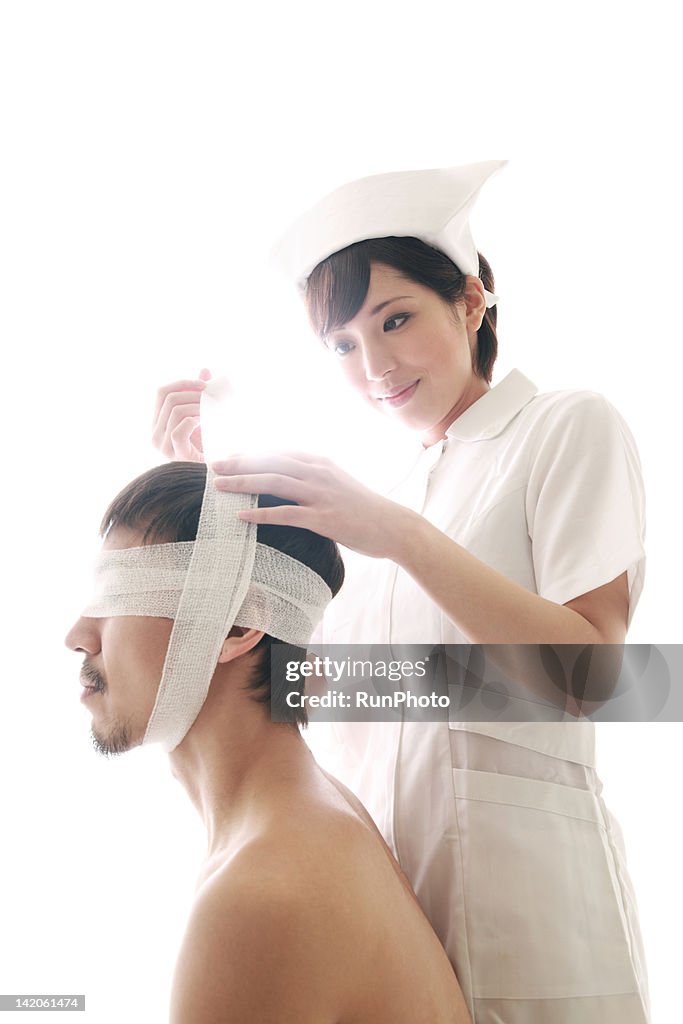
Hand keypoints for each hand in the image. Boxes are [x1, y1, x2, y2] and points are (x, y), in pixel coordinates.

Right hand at [152, 368, 211, 460]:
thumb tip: (205, 369)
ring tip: (213, 408)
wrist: (215, 471)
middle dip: (193, 392)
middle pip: (168, 398)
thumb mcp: (203, 415)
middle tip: (212, 395)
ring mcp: (162, 445)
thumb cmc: (209, 445)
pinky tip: (206, 421)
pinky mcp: (174, 454)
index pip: (161, 392)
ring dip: (197, 405)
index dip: (181, 383)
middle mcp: (155, 433)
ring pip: (175, 411)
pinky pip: (178, 429)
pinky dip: (194, 420)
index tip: (203, 383)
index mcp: (158, 422)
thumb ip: (200, 394)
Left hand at [211, 452, 410, 558]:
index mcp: (321, 462)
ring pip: (274, 483)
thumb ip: (315, 477)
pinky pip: (285, 514)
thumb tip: (290, 478)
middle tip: (214, 465)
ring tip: (219, 486)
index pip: (279, 452)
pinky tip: (241, 516)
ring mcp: (321, 495)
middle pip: (271, 462)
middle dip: (240, 462)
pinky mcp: (323, 519)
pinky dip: (261, 514)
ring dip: (243, 483)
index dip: (252, 452)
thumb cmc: (365, 508)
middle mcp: (318, 473)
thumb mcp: (339, 483)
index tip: (231, 455)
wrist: (393, 526)